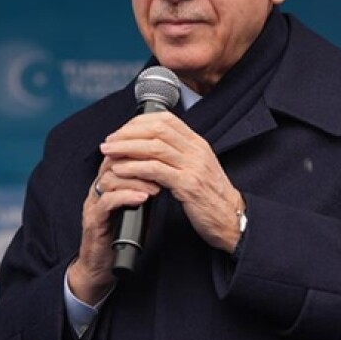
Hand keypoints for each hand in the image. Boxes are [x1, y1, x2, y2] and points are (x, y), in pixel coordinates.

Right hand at [68, 154, 158, 303]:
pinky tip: (143, 199)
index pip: (121, 154)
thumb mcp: (138, 207)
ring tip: (156, 186)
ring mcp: (94, 204)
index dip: (140, 151)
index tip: (163, 154)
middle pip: (113, 161)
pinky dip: (126, 197)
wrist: (103, 267)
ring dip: (136, 180)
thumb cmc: (122, 237)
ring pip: (109, 179)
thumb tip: (167, 174)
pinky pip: (107, 202)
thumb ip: (147, 189)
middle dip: (138, 161)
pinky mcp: (93, 220)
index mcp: (108, 182)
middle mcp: (98, 189)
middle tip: (161, 167)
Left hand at [99, 113, 245, 253]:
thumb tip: (151, 147)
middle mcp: (196, 151)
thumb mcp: (197, 169)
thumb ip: (179, 155)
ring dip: (127, 148)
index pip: (166, 119)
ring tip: (108, 152)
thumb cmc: (210, 197)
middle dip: (129, 132)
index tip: (121, 130)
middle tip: (109, 141)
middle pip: (157, 129)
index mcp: (198, 144)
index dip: (139, 121)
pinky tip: (121, 170)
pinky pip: (156, 170)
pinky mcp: (188, 186)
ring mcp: (193, 167)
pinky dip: (135, 168)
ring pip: (154, 147)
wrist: (231, 220)